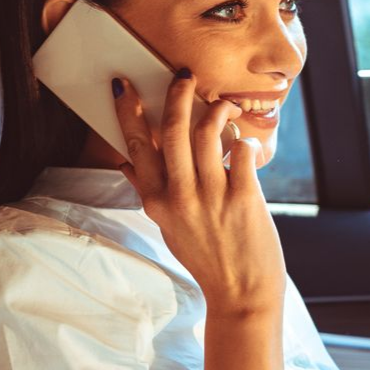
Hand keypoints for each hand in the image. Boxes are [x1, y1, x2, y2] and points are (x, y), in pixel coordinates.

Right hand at [113, 71, 285, 316]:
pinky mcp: (243, 198)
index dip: (127, 112)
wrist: (240, 294)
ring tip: (223, 103)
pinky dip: (244, 141)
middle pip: (171, 131)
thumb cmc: (206, 259)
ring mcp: (211, 197)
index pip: (135, 147)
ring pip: (206, 133)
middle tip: (183, 75)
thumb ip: (150, 194)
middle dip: (175, 95)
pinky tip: (246, 144)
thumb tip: (126, 165)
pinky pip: (240, 152)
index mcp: (156, 202)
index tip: (122, 85)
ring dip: (215, 109)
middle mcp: (179, 197)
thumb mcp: (168, 228)